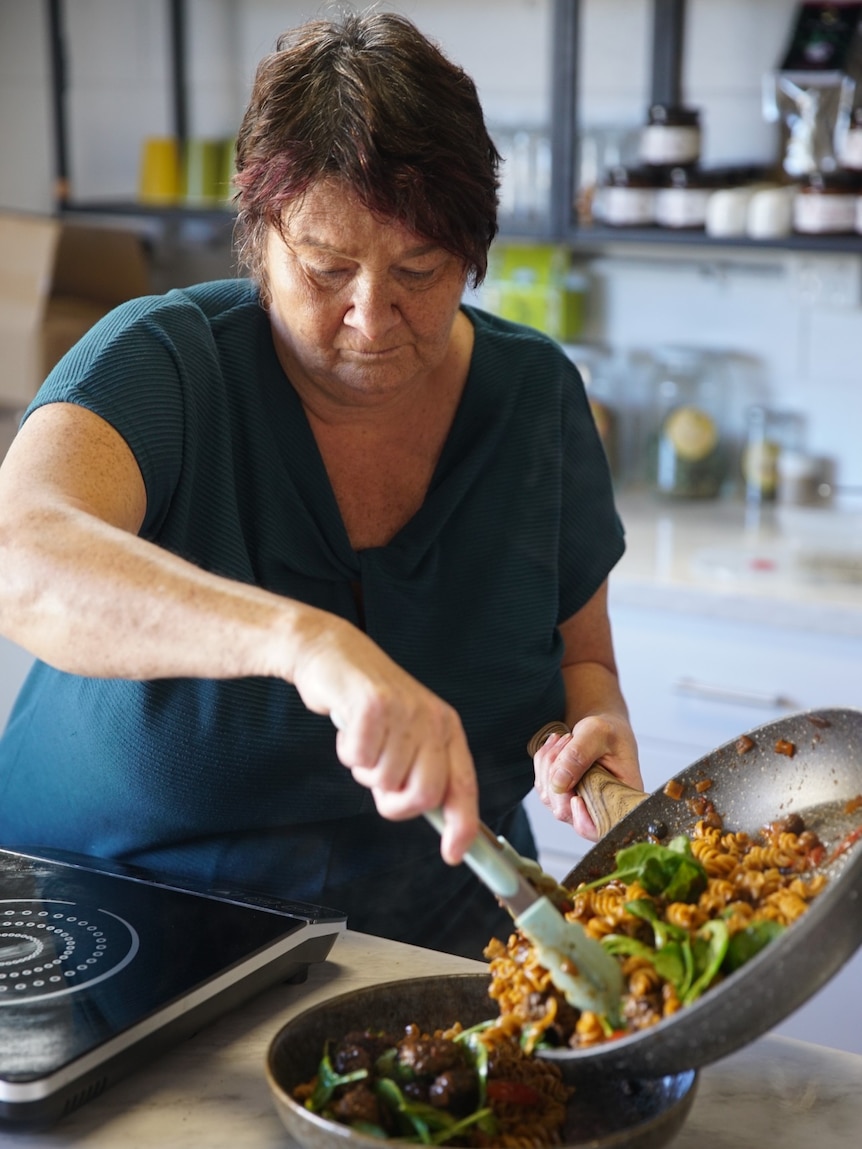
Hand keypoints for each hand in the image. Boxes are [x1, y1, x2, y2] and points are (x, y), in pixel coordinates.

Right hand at [289, 613, 478, 863]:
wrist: (336, 655)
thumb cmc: (371, 705)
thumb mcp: (408, 736)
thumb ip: (423, 773)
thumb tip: (444, 825)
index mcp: (447, 729)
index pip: (463, 786)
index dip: (462, 825)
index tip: (452, 853)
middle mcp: (432, 720)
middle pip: (424, 795)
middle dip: (394, 801)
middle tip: (379, 776)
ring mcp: (404, 710)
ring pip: (384, 780)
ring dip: (364, 769)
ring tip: (364, 740)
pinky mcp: (373, 704)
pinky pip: (358, 758)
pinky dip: (347, 752)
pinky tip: (349, 728)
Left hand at [532, 714, 641, 841]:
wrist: (603, 728)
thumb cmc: (610, 732)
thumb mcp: (599, 733)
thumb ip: (579, 754)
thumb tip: (559, 783)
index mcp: (621, 799)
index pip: (599, 828)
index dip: (582, 820)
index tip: (575, 797)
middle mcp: (599, 808)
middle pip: (566, 811)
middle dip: (558, 773)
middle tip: (568, 741)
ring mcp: (579, 803)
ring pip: (550, 797)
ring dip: (549, 763)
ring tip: (566, 739)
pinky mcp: (563, 795)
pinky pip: (543, 785)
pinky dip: (544, 762)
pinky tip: (557, 744)